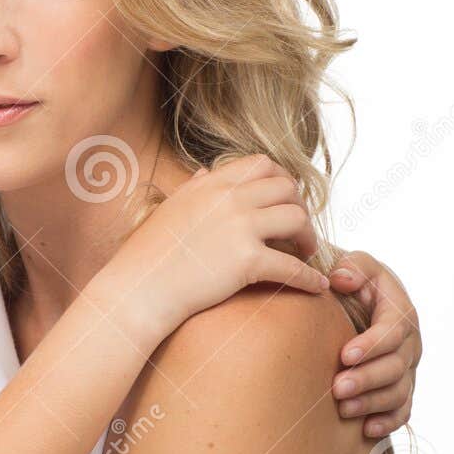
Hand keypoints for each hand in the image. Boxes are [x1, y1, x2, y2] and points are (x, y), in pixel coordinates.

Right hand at [95, 153, 327, 347]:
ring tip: (305, 253)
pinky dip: (310, 277)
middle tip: (298, 230)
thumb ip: (193, 189)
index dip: (282, 180)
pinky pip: (292, 266)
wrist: (137, 290)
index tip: (284, 201)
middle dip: (300, 207)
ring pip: (298, 219)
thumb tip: (204, 173)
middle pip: (288, 188)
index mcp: (211, 184)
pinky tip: (316, 286)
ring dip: (309, 237)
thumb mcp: (169, 210)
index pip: (262, 164)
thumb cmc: (146, 256)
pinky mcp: (247, 261)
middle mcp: (229, 199)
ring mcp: (240, 227)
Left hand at [326, 253, 421, 437]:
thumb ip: (352, 267)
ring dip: (373, 403)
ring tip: (344, 409)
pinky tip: (367, 429)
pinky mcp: (399, 389)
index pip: (393, 331)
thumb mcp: (355, 266)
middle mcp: (409, 344)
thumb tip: (341, 278)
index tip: (345, 355)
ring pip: (399, 392)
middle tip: (338, 388)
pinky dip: (388, 422)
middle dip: (368, 379)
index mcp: (400, 312)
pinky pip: (402, 411)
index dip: (372, 345)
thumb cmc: (352, 282)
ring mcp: (406, 369)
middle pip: (396, 366)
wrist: (354, 303)